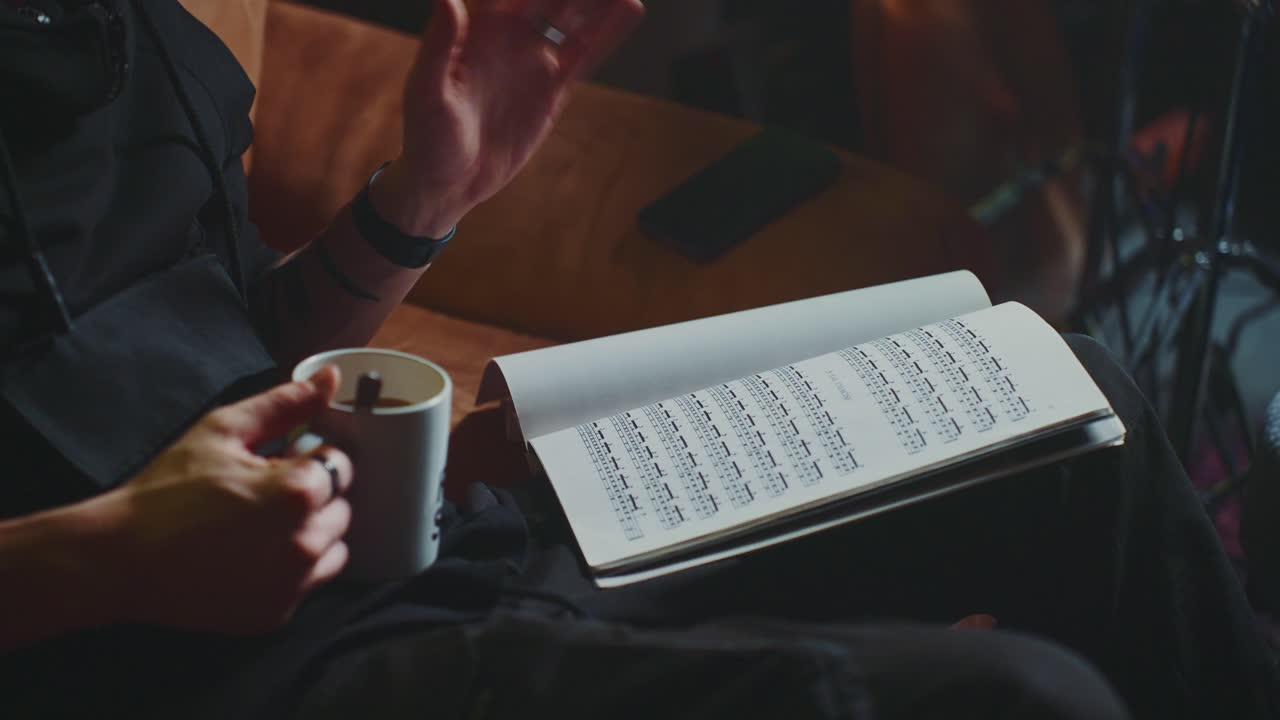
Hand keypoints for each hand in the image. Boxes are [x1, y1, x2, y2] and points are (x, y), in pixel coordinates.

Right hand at [99, 367, 354, 634]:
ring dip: (310, 535)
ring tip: (261, 528)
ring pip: (332, 548)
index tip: (277, 464)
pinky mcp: (276, 613)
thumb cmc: (167, 489)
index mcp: (298, 492)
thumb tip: (332, 378)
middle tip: (264, 497)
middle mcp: (305, 542)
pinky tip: (251, 558)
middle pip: (341, 508)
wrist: (120, 558)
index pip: (339, 466)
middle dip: (313, 498)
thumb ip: (285, 404)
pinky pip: (308, 583)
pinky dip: (291, 570)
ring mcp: (293, 584)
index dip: (309, 460)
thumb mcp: (223, 431)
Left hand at [371, 0, 644, 236]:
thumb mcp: (427, 92)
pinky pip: (585, 54)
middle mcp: (508, 36)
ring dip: (596, 0)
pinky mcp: (553, 90)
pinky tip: (629, 10)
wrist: (450, 182)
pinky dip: (607, 32)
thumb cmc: (428, 137)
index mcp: (477, 28)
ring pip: (571, 18)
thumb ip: (440, 45)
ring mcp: (533, 61)